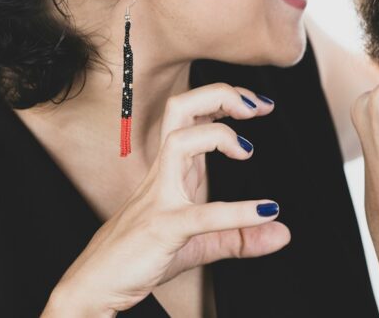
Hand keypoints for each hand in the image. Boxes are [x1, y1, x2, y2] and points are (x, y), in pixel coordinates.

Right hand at [44, 83, 288, 315]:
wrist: (95, 285)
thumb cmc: (140, 256)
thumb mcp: (201, 244)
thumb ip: (241, 236)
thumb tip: (283, 231)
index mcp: (172, 167)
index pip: (192, 113)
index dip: (225, 99)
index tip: (258, 105)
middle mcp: (164, 172)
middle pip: (179, 109)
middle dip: (219, 94)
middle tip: (255, 106)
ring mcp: (160, 197)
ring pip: (179, 141)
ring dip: (218, 134)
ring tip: (248, 150)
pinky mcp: (163, 229)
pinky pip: (200, 214)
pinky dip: (237, 211)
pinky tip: (264, 211)